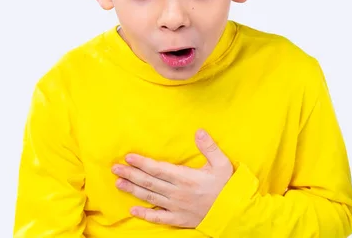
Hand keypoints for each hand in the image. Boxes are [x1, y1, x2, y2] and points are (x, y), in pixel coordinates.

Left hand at [111, 129, 233, 227]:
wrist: (236, 214)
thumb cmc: (229, 187)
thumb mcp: (222, 164)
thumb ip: (209, 147)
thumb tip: (198, 131)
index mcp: (185, 178)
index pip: (157, 169)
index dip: (141, 162)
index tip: (128, 157)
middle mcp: (177, 193)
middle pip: (148, 182)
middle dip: (130, 174)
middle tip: (115, 169)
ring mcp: (176, 207)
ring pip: (150, 197)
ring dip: (132, 190)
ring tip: (118, 184)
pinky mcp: (179, 219)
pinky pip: (159, 218)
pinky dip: (145, 214)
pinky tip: (133, 210)